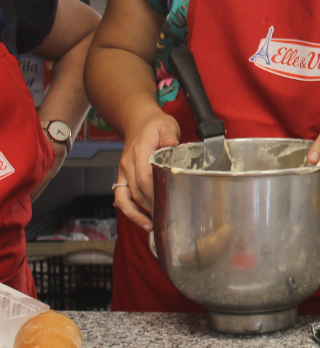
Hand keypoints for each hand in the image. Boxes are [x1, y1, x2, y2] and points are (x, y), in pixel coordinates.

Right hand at [115, 108, 179, 230]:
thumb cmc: (155, 125)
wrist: (138, 121)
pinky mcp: (123, 175)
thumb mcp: (166, 125)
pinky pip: (121, 195)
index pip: (144, 176)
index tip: (165, 203)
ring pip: (126, 196)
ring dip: (136, 213)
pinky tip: (138, 218)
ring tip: (150, 225)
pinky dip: (127, 209)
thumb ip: (169, 135)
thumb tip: (171, 145)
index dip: (153, 192)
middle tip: (164, 218)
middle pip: (136, 190)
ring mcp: (123, 170)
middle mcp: (128, 163)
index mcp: (139, 151)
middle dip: (149, 206)